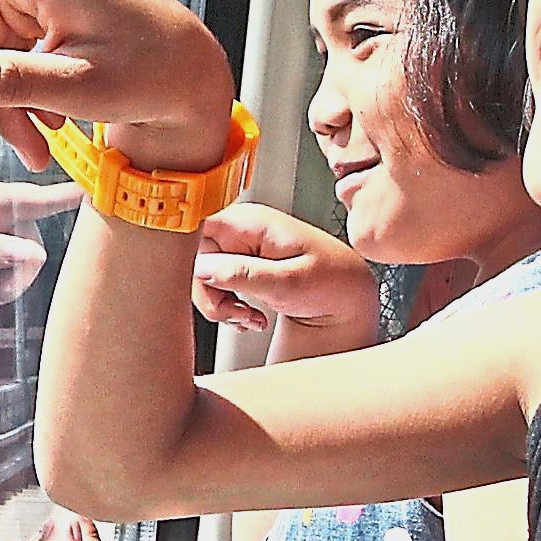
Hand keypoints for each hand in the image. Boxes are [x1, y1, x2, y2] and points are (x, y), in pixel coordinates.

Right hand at [191, 203, 378, 341]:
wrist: (350, 301)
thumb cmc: (333, 285)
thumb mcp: (290, 283)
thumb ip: (244, 274)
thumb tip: (203, 269)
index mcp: (252, 222)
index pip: (196, 229)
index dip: (190, 258)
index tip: (204, 286)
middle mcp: (241, 230)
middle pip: (194, 258)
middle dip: (209, 294)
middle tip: (235, 314)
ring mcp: (239, 248)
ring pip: (200, 277)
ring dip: (219, 305)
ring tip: (248, 318)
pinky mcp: (240, 266)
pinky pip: (214, 286)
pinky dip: (226, 308)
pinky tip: (248, 316)